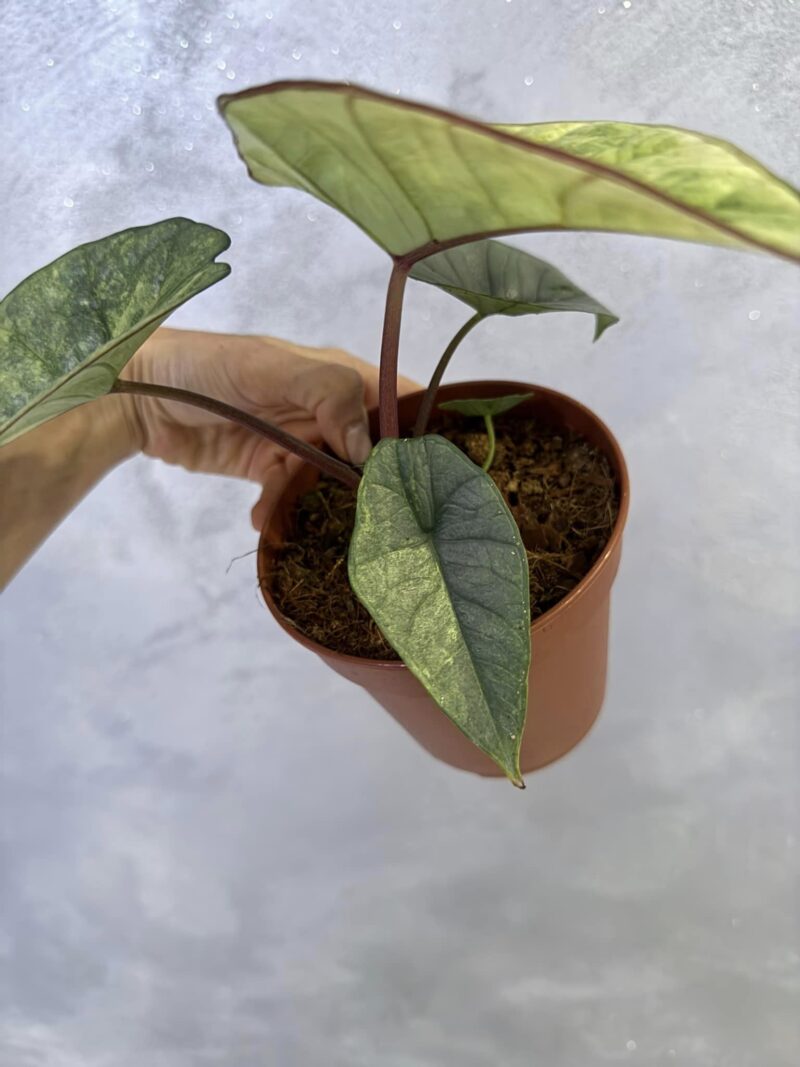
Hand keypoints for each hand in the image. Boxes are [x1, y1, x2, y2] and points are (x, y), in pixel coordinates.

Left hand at [121, 328, 419, 529]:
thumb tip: (369, 450)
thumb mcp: (270, 368)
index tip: (432, 476)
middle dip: (372, 487)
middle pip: (371, 455)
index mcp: (339, 376)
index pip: (398, 402)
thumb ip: (328, 393)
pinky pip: (290, 499)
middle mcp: (327, 411)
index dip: (420, 435)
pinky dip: (280, 513)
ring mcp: (299, 443)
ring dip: (320, 507)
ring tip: (310, 525)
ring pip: (331, 485)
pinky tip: (262, 520)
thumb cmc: (207, 366)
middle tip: (376, 521)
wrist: (138, 394)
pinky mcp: (269, 471)